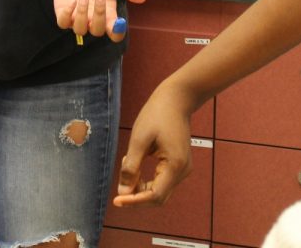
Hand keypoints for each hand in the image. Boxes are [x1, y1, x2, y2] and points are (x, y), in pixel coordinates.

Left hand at [53, 0, 145, 41]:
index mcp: (108, 16)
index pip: (114, 34)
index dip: (117, 32)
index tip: (119, 21)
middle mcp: (93, 21)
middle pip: (97, 31)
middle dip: (99, 15)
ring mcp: (77, 20)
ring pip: (80, 29)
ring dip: (83, 14)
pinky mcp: (63, 15)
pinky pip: (63, 23)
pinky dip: (68, 14)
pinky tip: (72, 0)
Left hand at [114, 79, 195, 206]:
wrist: (176, 99)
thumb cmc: (157, 115)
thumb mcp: (139, 139)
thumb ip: (131, 167)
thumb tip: (123, 192)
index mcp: (175, 165)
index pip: (154, 195)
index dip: (134, 201)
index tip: (116, 200)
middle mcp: (183, 171)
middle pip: (158, 197)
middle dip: (137, 197)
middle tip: (118, 190)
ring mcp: (183, 169)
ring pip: (160, 191)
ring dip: (141, 187)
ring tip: (128, 165)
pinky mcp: (179, 164)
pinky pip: (162, 181)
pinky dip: (147, 179)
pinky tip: (135, 164)